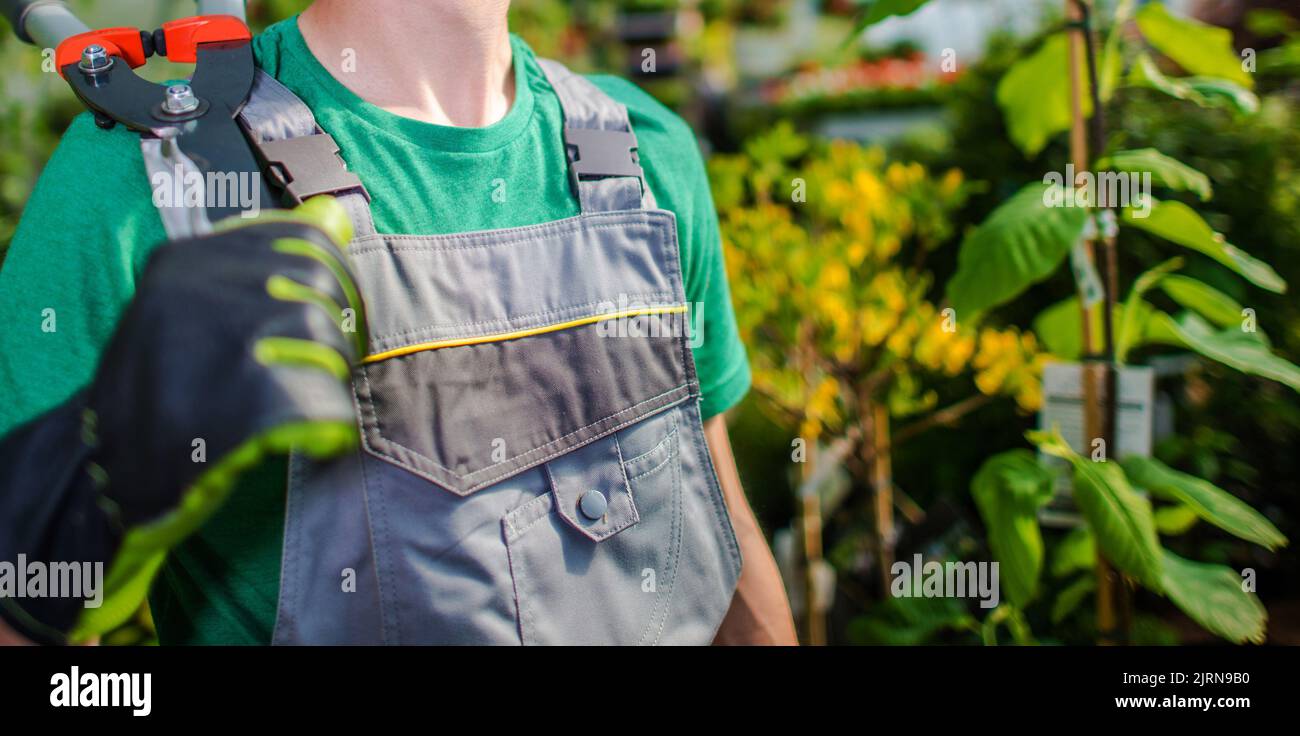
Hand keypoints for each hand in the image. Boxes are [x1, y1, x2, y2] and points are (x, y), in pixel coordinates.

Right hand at [15, 197, 366, 640]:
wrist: (104, 472)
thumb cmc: (160, 385)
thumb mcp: (188, 307)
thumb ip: (258, 266)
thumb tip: (334, 219)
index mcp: (186, 260)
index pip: (304, 240)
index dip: (338, 276)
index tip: (341, 306)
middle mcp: (198, 288)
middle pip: (319, 287)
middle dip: (339, 328)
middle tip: (330, 362)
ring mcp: (218, 341)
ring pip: (322, 337)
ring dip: (331, 374)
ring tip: (309, 398)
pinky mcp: (240, 400)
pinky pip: (321, 397)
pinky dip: (331, 420)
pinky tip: (322, 437)